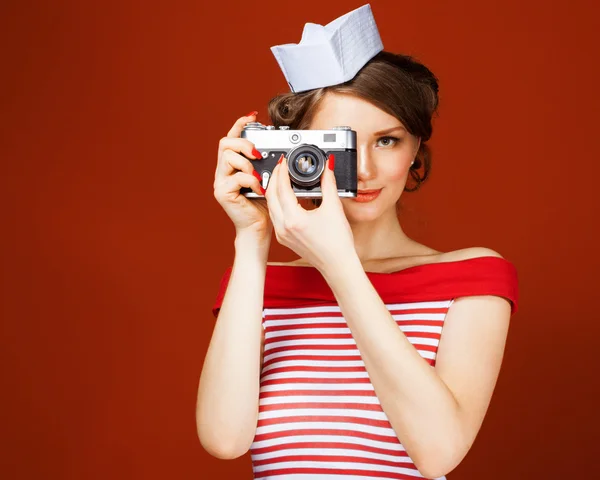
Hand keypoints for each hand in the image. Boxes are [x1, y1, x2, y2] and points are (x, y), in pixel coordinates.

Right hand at [213, 112, 271, 238]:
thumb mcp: (268, 178)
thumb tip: (279, 150)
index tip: (252, 116)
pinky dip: (251, 181)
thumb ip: (267, 164)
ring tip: (258, 176)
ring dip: (247, 163)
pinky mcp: (222, 192)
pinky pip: (236, 177)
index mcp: (232, 165)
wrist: (258, 228)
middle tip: (258, 154)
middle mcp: (223, 171)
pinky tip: (259, 189)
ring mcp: (220, 182)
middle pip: (225, 143)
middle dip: (244, 144)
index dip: (239, 124)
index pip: (231, 138)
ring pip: (228, 157)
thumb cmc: (264, 205)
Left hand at [264, 153, 355, 272]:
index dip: (282, 171)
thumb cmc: (337, 243)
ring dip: (274, 190)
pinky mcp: (284, 239)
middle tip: (281, 165)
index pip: (281, 188)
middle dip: (275, 178)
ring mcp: (282, 235)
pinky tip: (285, 197)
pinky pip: (275, 216)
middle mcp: (283, 228)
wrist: (338, 265)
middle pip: (270, 195)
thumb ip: (328, 184)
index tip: (285, 161)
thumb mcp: (334, 208)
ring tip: (281, 178)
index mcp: (293, 220)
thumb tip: (327, 168)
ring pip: (270, 206)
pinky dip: (277, 203)